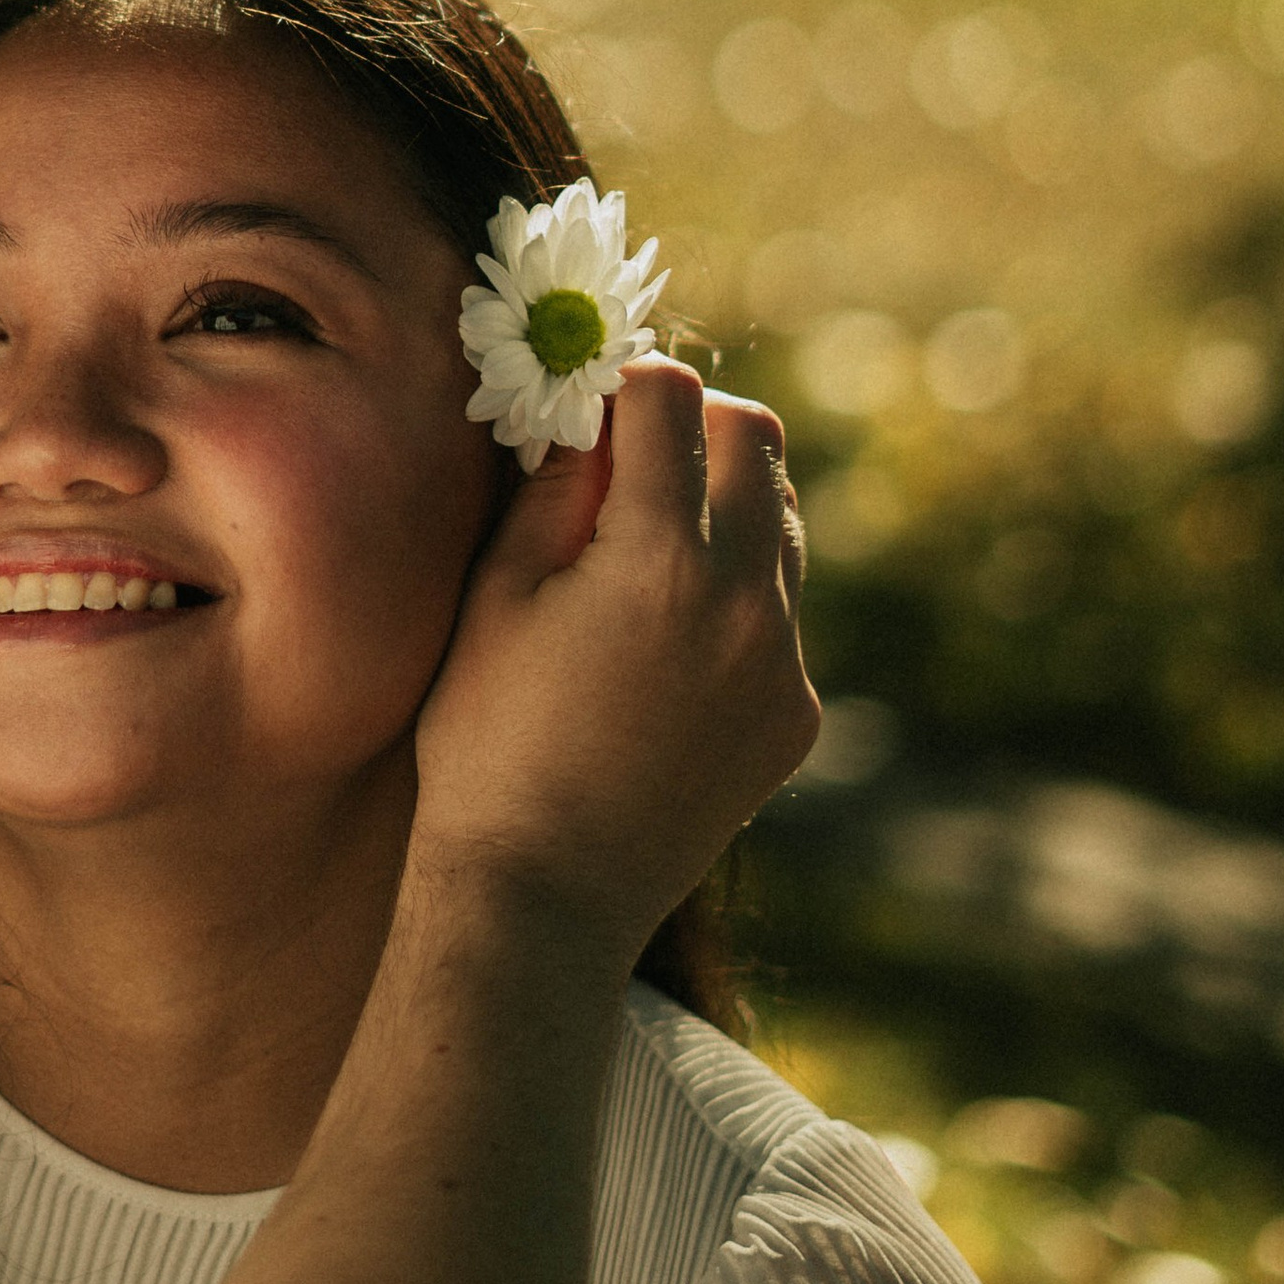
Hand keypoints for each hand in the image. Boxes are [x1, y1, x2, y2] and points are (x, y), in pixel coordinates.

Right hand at [410, 360, 816, 967]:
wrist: (543, 899)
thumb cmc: (489, 740)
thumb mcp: (499, 595)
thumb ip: (557, 485)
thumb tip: (591, 408)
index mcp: (662, 558)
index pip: (672, 396)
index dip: (621, 384)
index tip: (586, 407)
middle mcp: (747, 600)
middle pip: (757, 436)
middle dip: (692, 424)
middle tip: (627, 461)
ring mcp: (783, 662)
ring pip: (781, 520)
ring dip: (722, 505)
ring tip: (642, 554)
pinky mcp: (794, 714)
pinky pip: (780, 611)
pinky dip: (732, 595)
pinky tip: (660, 647)